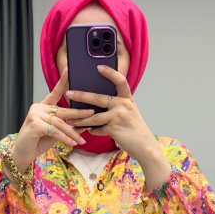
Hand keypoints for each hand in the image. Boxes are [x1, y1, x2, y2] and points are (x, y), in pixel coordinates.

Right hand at [12, 70, 94, 167]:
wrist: (22, 154)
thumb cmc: (38, 142)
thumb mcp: (55, 133)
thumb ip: (67, 127)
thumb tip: (85, 125)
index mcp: (43, 107)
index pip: (55, 93)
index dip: (62, 82)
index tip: (68, 70)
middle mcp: (38, 108)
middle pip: (62, 110)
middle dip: (78, 114)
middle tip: (92, 113)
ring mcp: (35, 115)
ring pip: (59, 122)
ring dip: (72, 132)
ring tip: (82, 139)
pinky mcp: (34, 125)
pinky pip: (54, 131)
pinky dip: (64, 138)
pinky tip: (72, 143)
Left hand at [68, 66, 169, 188]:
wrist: (145, 146)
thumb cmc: (135, 130)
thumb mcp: (129, 114)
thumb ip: (116, 108)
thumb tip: (94, 106)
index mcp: (127, 99)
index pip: (120, 81)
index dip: (110, 73)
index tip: (98, 67)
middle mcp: (123, 105)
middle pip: (98, 98)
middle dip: (81, 96)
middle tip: (69, 94)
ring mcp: (119, 116)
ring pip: (94, 117)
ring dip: (80, 119)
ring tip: (70, 119)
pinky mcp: (114, 128)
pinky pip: (98, 129)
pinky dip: (92, 131)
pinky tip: (87, 131)